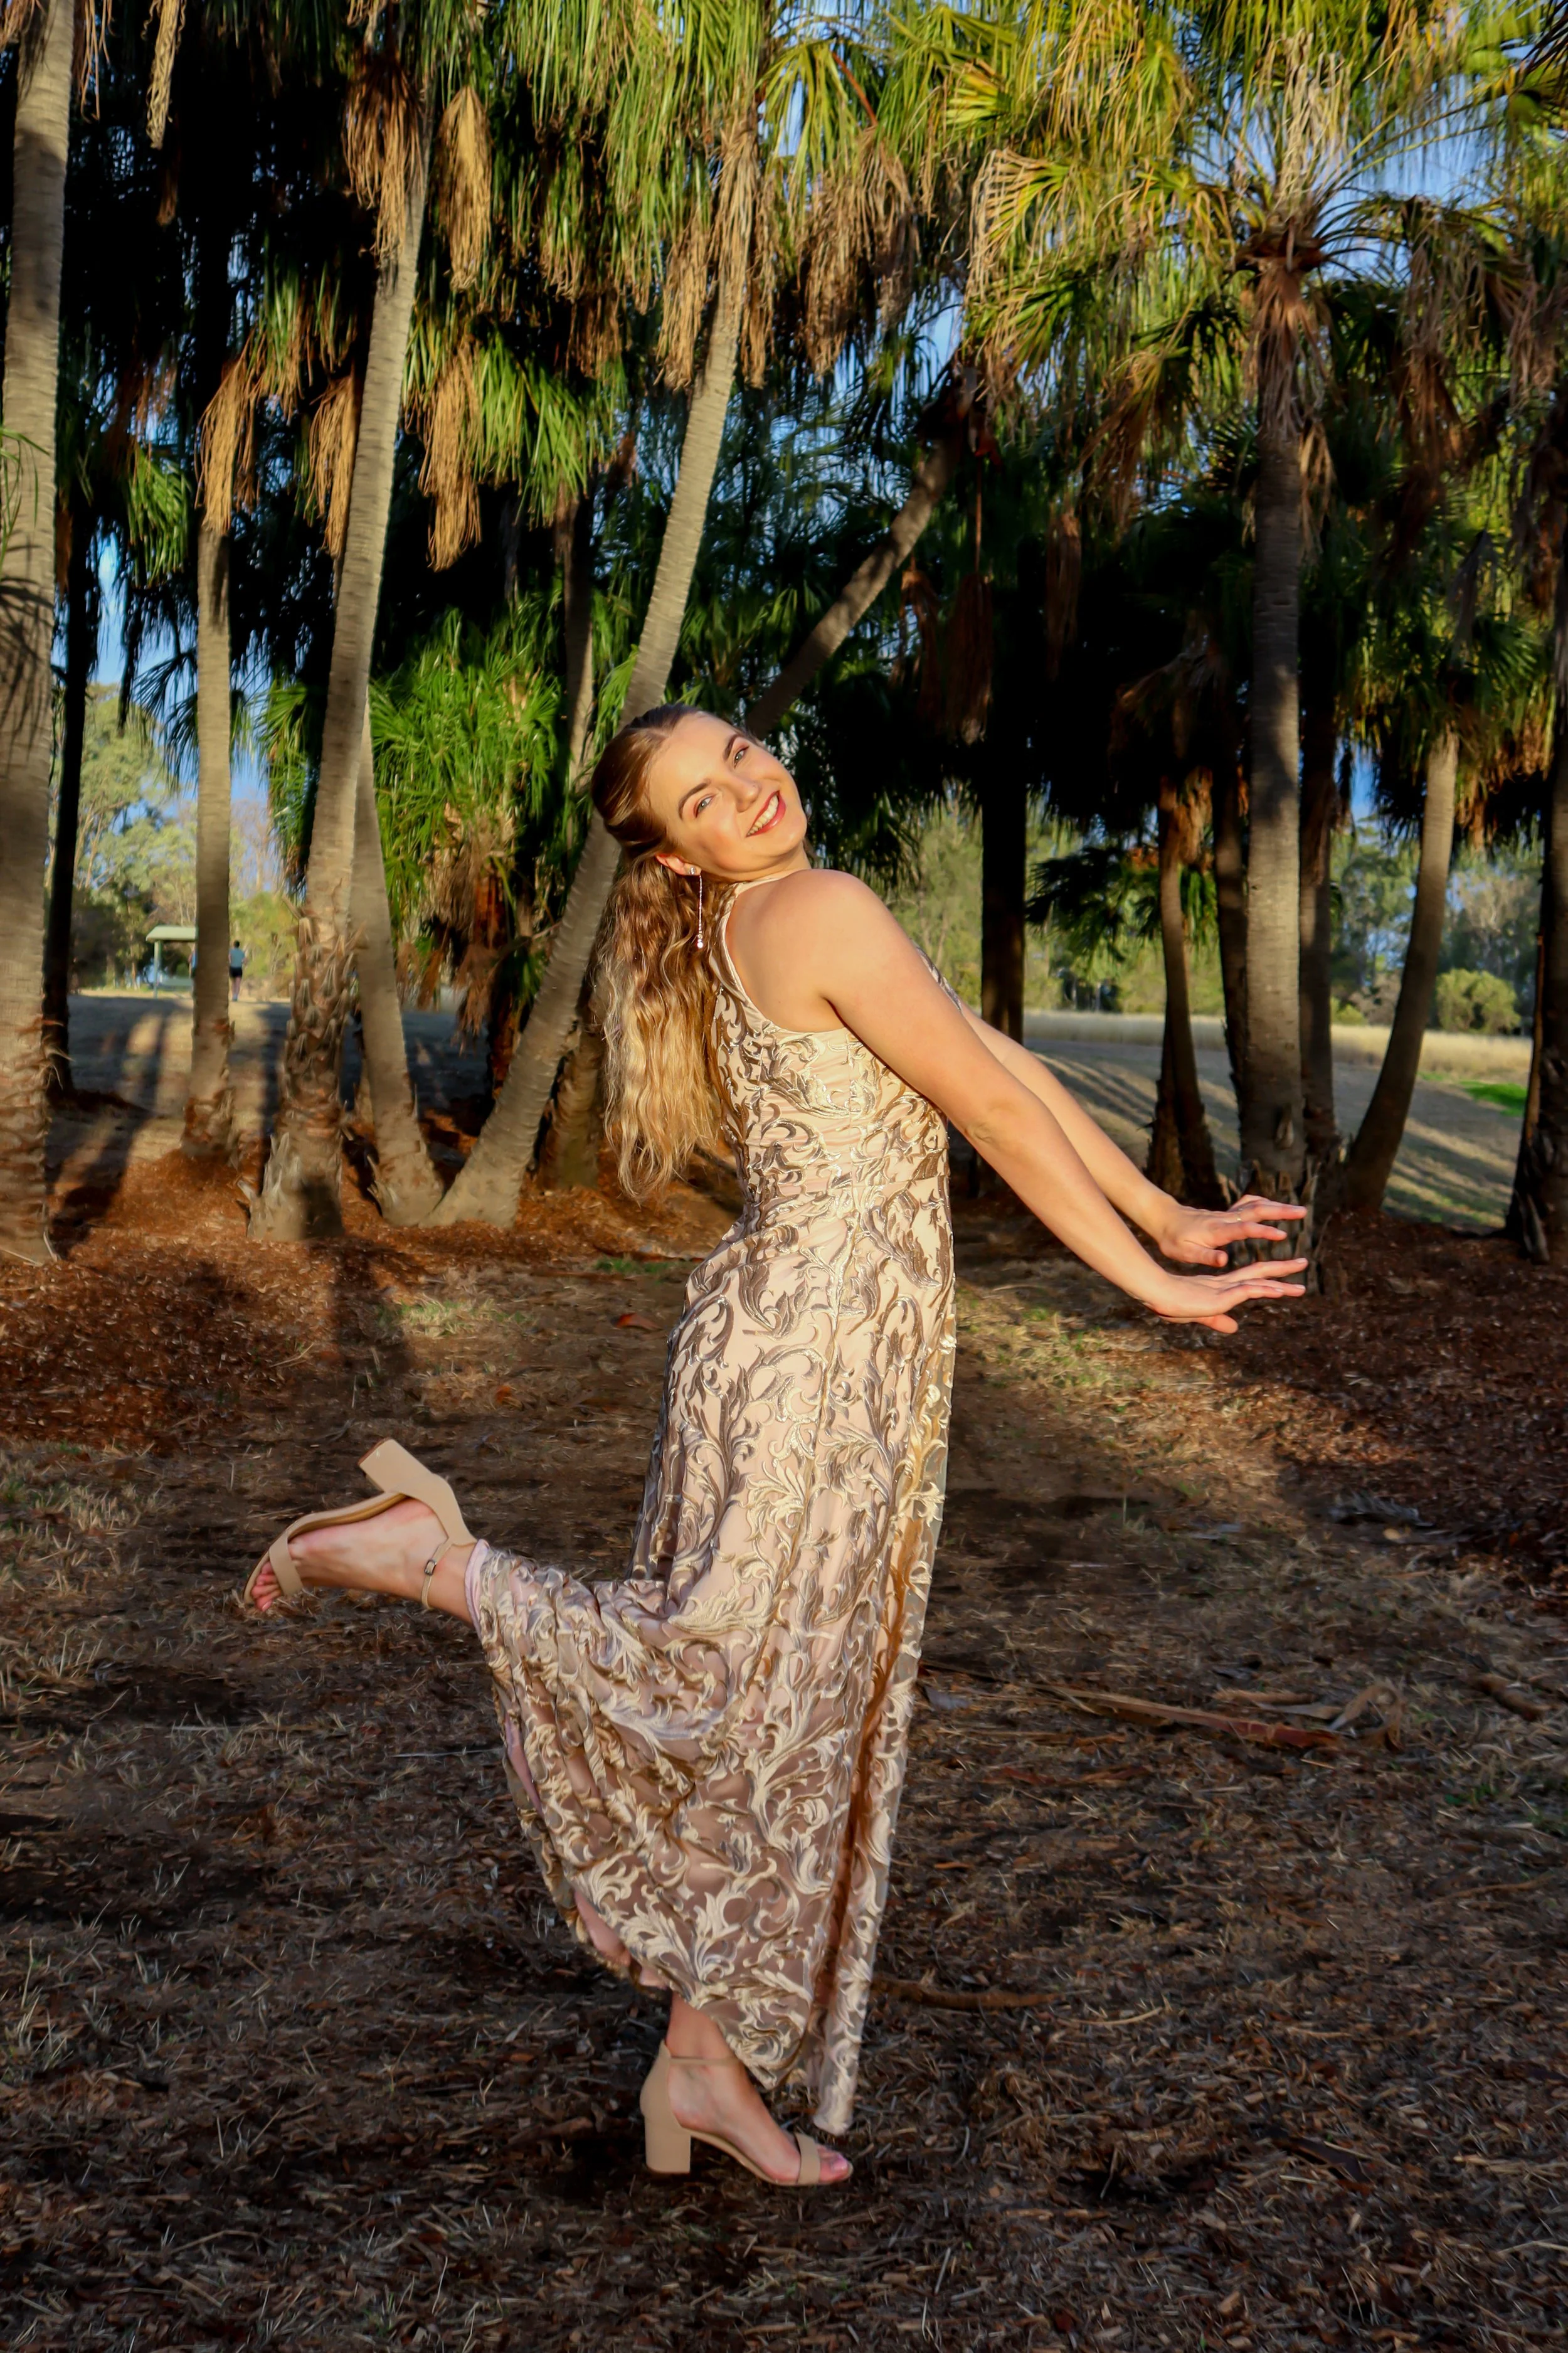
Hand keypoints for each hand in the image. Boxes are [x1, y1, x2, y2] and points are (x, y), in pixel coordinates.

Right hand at [1147, 1260, 1307, 1334]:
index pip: (1251, 1280)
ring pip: (1259, 1278)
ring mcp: (1225, 1288)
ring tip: (1302, 1266)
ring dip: (1282, 1276)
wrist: (1156, 1294)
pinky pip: (1248, 1290)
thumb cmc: (1170, 1303)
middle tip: (1304, 1263)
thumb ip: (1218, 1321)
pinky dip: (1265, 1289)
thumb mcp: (1199, 1315)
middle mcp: (1227, 1283)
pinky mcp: (1221, 1294)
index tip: (1288, 1281)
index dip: (1270, 1280)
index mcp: (1221, 1287)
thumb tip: (1235, 1328)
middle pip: (1260, 1272)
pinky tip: (1280, 1289)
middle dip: (1283, 1269)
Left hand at [1156, 1195, 1308, 1269]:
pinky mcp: (1226, 1213)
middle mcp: (1225, 1219)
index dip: (1263, 1231)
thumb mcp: (1184, 1253)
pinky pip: (1249, 1204)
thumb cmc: (1173, 1240)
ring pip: (1256, 1205)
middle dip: (1281, 1211)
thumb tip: (1224, 1261)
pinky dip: (1264, 1203)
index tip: (1282, 1235)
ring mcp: (1226, 1214)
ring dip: (1277, 1206)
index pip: (1245, 1229)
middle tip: (1303, 1212)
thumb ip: (1205, 1257)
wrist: (1163, 1219)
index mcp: (1217, 1231)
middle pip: (1256, 1210)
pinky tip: (1273, 1207)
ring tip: (1299, 1210)